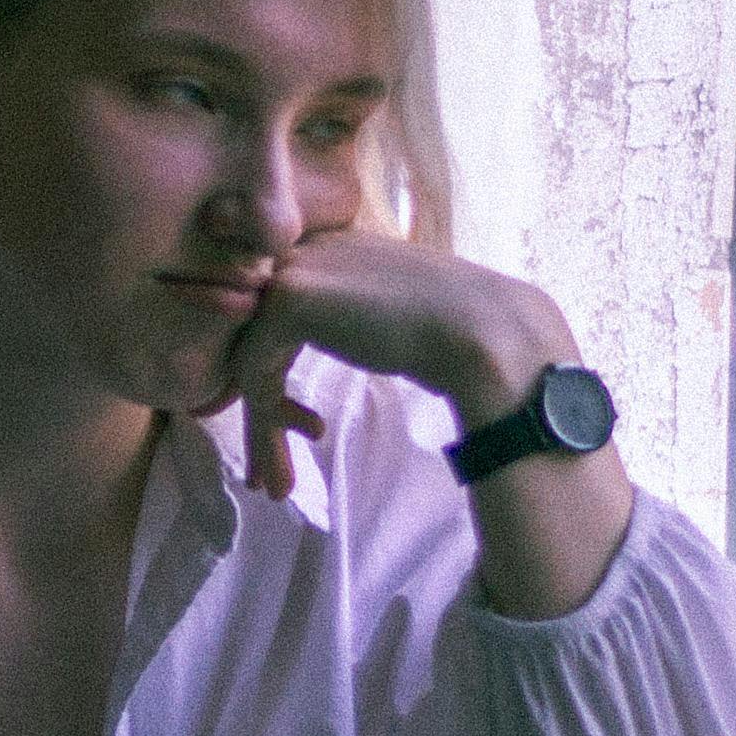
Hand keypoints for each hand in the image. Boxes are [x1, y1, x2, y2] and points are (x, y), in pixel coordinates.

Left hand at [217, 232, 565, 500]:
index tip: (300, 432)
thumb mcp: (383, 318)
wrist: (485, 335)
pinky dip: (268, 423)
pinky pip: (255, 371)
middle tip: (266, 474)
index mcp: (327, 249)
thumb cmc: (449, 338)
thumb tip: (318, 346)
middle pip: (255, 343)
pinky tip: (296, 460)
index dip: (276, 383)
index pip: (275, 321)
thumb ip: (346, 318)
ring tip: (273, 486)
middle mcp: (304, 248)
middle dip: (260, 414)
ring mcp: (294, 269)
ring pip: (250, 362)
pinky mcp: (290, 298)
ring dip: (261, 430)